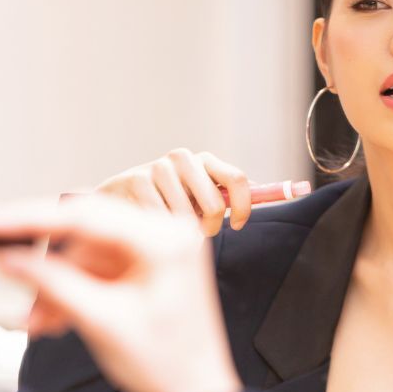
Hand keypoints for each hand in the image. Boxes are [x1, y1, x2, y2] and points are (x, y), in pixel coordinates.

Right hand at [0, 196, 241, 391]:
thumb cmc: (166, 365)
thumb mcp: (101, 322)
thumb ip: (52, 283)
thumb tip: (8, 256)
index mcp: (166, 240)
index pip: (87, 215)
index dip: (31, 219)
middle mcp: (165, 235)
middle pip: (84, 230)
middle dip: (44, 260)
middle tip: (0, 261)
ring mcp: (155, 252)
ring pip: (84, 254)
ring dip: (55, 285)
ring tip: (36, 321)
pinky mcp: (145, 270)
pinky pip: (95, 270)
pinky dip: (71, 292)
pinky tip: (52, 320)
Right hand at [95, 148, 250, 235]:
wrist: (119, 196)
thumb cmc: (167, 200)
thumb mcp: (198, 195)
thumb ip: (226, 195)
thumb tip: (272, 191)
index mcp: (204, 160)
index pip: (237, 178)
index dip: (244, 206)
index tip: (238, 225)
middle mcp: (183, 158)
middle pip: (214, 205)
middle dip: (209, 228)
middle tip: (197, 234)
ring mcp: (159, 167)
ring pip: (187, 218)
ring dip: (181, 233)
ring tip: (170, 228)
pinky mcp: (137, 180)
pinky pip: (161, 221)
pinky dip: (160, 231)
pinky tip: (150, 225)